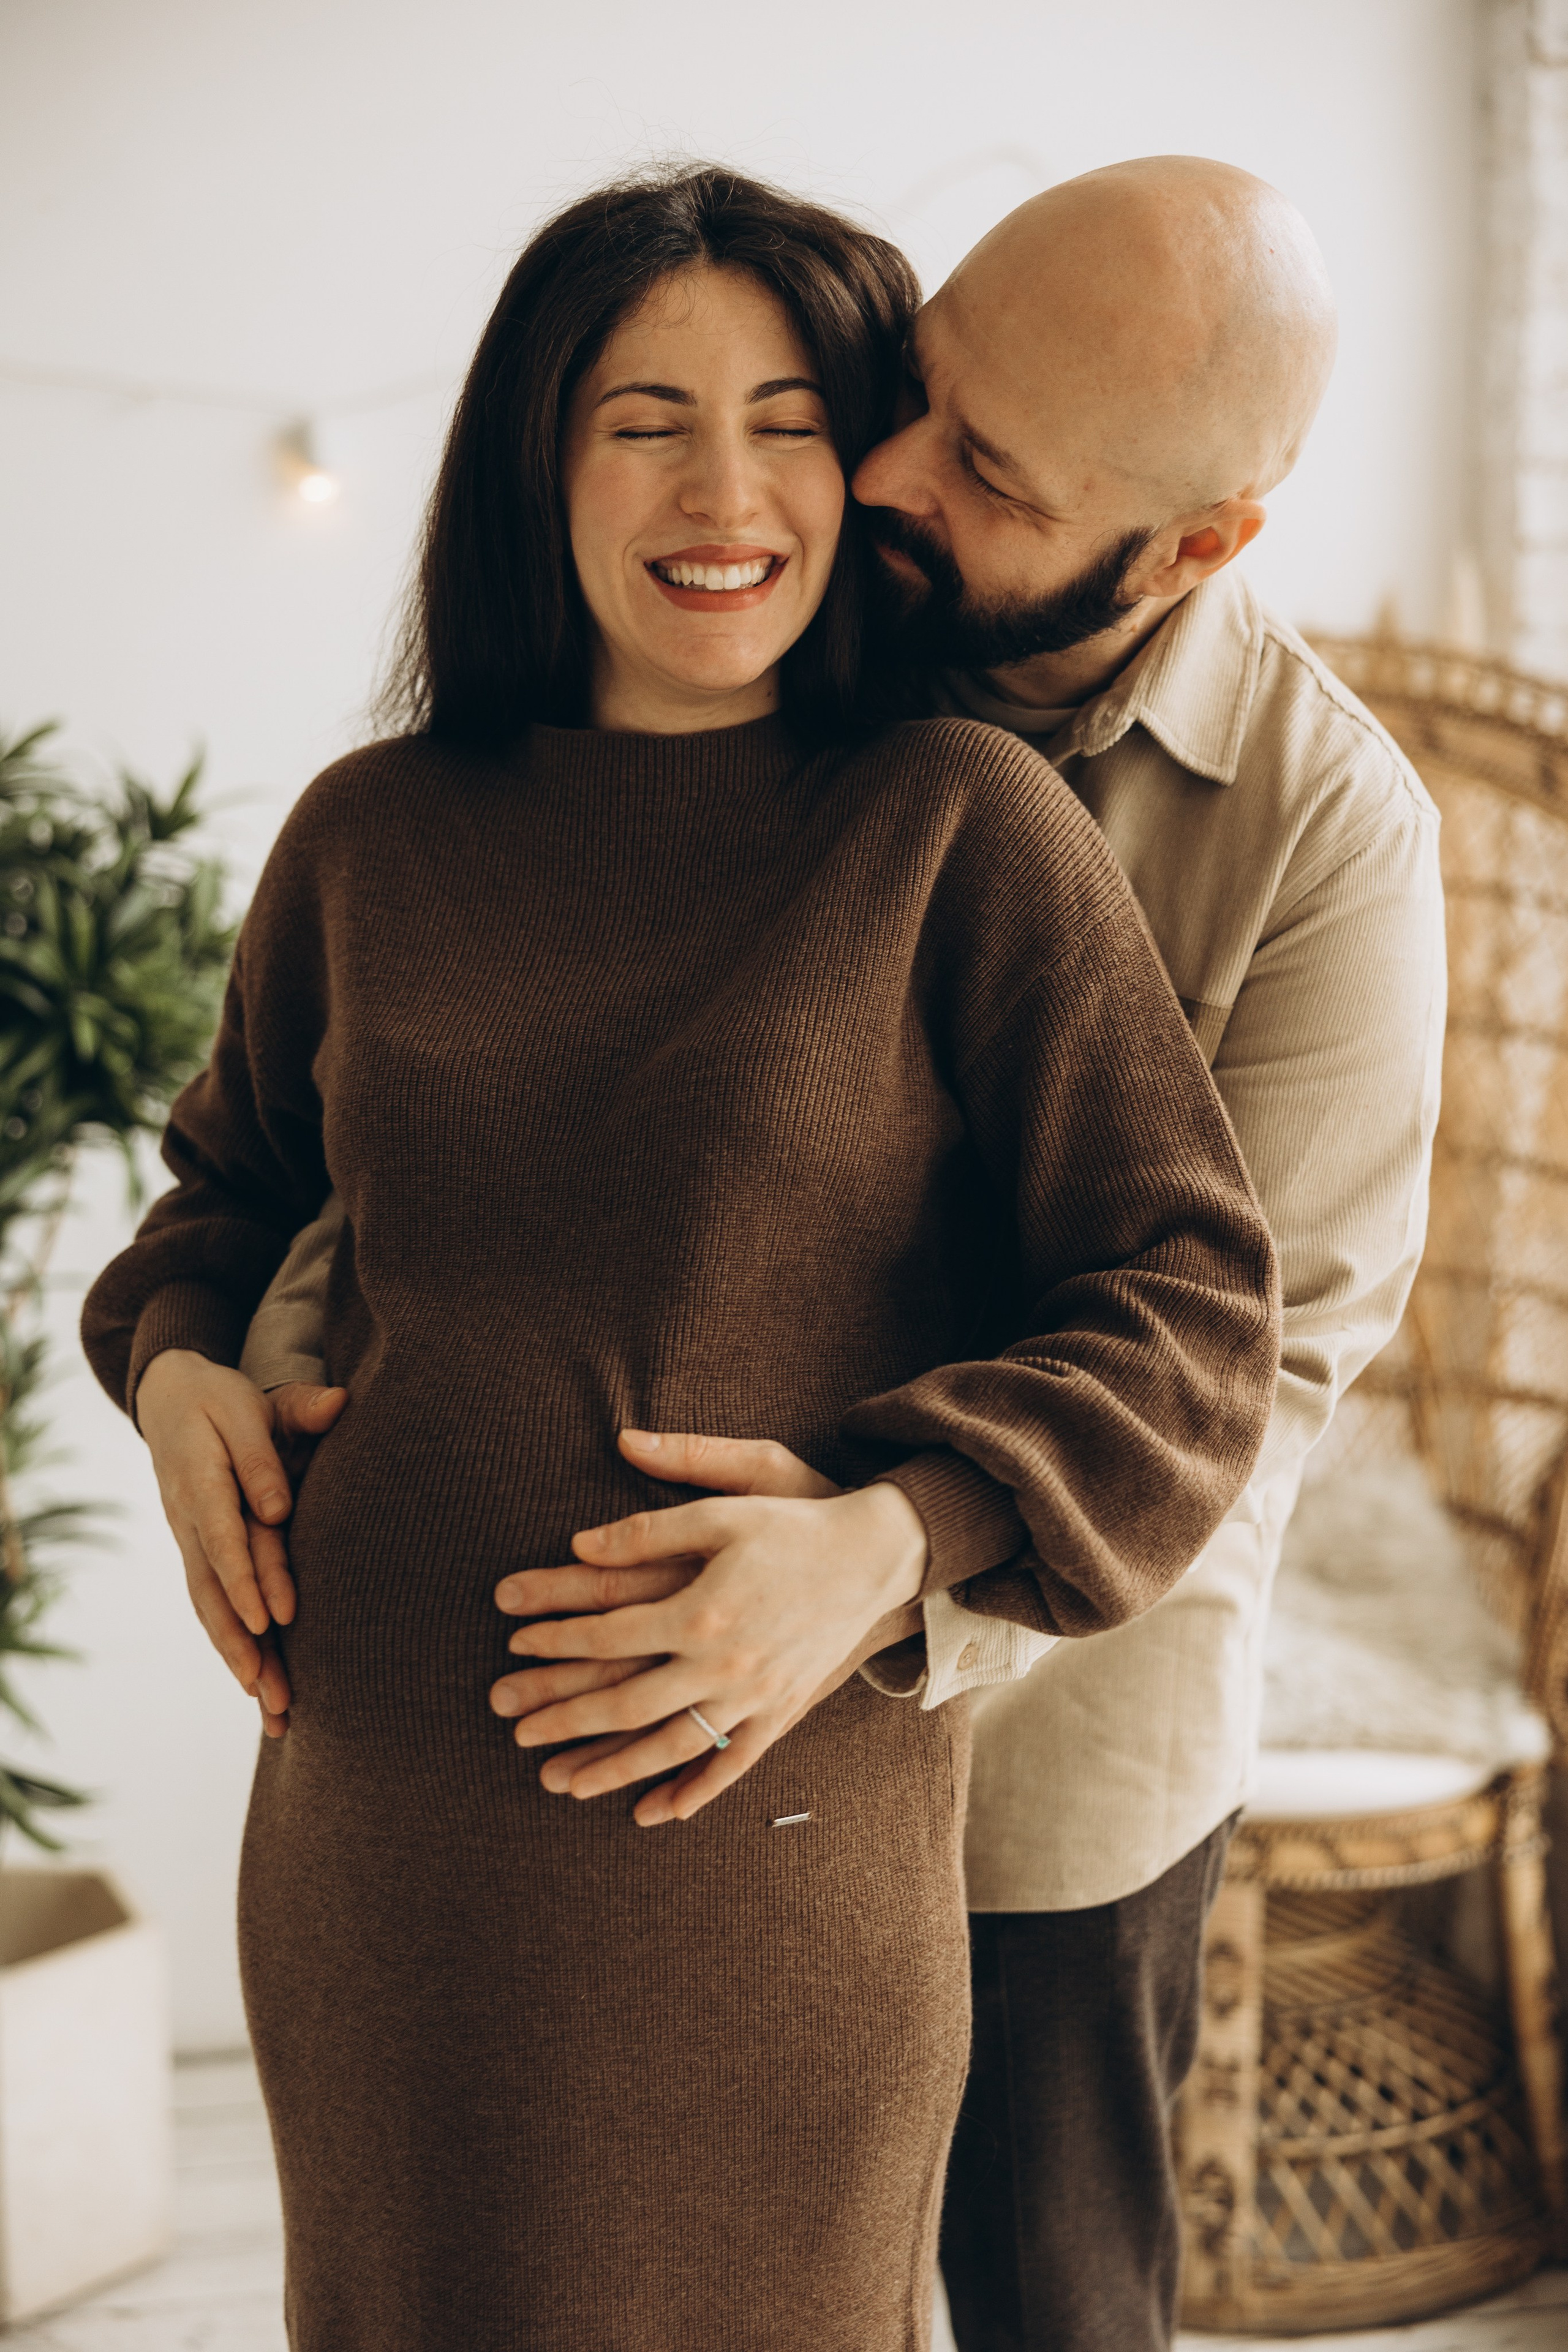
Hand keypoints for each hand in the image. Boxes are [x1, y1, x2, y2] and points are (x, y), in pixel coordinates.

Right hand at [136, 1352, 345, 1735]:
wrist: (170, 1397)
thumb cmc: (221, 1400)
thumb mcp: (249, 1403)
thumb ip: (279, 1431)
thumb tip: (292, 1483)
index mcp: (202, 1479)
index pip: (224, 1536)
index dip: (245, 1579)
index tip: (271, 1619)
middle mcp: (189, 1521)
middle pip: (213, 1590)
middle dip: (242, 1645)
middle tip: (272, 1691)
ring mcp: (188, 1542)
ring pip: (209, 1609)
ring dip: (238, 1660)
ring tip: (271, 1709)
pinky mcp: (198, 1554)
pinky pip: (211, 1607)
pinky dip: (230, 1647)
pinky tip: (254, 1687)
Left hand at [490, 1445, 928, 1826]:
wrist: (877, 1556)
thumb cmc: (794, 1522)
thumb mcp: (725, 1502)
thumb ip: (651, 1525)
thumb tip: (579, 1545)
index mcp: (702, 1607)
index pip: (609, 1632)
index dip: (555, 1637)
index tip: (512, 1641)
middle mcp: (724, 1662)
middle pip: (626, 1702)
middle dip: (562, 1717)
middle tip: (510, 1726)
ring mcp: (754, 1695)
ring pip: (670, 1746)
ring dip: (612, 1768)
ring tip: (560, 1782)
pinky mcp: (781, 1711)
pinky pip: (732, 1765)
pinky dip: (692, 1791)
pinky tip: (653, 1812)